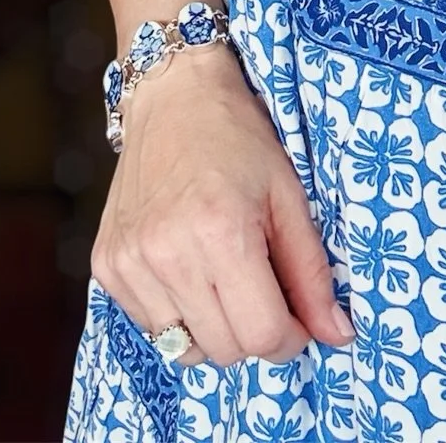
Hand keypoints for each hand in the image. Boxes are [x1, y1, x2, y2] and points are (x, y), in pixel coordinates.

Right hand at [91, 43, 351, 367]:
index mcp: (221, 232)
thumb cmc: (240, 139)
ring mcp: (130, 262)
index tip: (296, 314)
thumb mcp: (289, 197)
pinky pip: (150, 327)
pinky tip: (189, 268)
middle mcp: (168, 254)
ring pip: (185, 349)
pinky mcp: (107, 265)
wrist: (174, 96)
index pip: (262, 335)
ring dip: (214, 328)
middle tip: (263, 288)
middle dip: (255, 332)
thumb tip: (339, 336)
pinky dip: (178, 314)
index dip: (290, 335)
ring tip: (224, 276)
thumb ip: (312, 273)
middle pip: (225, 350)